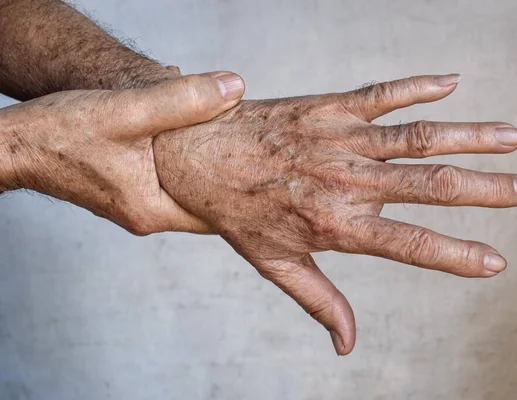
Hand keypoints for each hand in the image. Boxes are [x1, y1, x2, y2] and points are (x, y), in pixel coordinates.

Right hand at [0, 72, 244, 233]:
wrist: (15, 143)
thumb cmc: (59, 133)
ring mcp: (137, 204)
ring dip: (209, 172)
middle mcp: (147, 214)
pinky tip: (202, 143)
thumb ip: (183, 100)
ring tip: (239, 148)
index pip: (216, 214)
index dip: (245, 193)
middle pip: (206, 204)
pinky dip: (188, 167)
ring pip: (188, 192)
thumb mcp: (127, 110)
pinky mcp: (129, 189)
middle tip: (263, 161)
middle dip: (231, 183)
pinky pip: (171, 182)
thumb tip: (234, 87)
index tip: (271, 174)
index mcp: (152, 210)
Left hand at [154, 74, 516, 354]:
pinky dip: (419, 87)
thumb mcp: (275, 265)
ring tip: (511, 138)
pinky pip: (382, 94)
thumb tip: (347, 345)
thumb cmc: (237, 213)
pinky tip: (453, 83)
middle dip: (484, 189)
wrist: (197, 157)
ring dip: (469, 136)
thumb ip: (320, 301)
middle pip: (430, 185)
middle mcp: (347, 180)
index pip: (412, 244)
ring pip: (417, 137)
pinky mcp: (329, 107)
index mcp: (338, 224)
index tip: (497, 261)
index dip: (458, 254)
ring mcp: (340, 139)